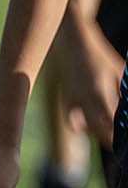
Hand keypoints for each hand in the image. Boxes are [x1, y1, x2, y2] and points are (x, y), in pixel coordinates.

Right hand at [63, 32, 124, 147]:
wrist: (74, 46)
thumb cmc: (102, 58)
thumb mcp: (120, 74)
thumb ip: (125, 95)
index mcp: (99, 92)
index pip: (110, 123)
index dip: (117, 135)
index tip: (123, 140)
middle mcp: (82, 99)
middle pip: (97, 130)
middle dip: (109, 138)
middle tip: (118, 141)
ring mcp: (71, 101)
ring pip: (83, 128)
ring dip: (96, 132)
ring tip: (107, 132)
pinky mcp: (65, 101)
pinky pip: (73, 122)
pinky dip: (84, 127)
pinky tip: (94, 124)